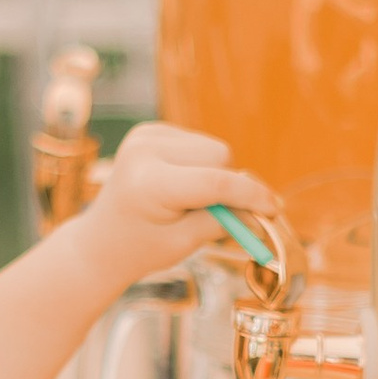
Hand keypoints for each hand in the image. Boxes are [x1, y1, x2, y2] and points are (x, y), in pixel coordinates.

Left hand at [74, 121, 278, 292]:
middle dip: (229, 186)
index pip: (215, 182)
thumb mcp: (183, 244)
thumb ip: (223, 222)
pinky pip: (199, 143)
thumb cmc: (141, 248)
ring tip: (187, 202)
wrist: (102, 241)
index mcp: (148, 183)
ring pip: (213, 148)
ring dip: (214, 175)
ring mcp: (144, 136)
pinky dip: (200, 165)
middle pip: (219, 158)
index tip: (275, 209)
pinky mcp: (149, 130)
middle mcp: (143, 151)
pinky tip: (178, 186)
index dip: (251, 195)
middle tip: (216, 216)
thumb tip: (264, 210)